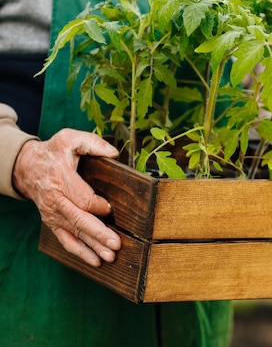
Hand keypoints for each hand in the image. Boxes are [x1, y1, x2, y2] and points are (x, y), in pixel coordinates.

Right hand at [13, 128, 120, 266]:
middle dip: (98, 233)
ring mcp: (53, 214)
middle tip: (116, 244)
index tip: (111, 209)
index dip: (98, 205)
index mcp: (60, 179)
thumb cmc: (54, 152)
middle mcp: (55, 200)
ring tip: (110, 257)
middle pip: (78, 220)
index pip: (81, 198)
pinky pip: (66, 241)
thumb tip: (114, 153)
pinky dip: (80, 252)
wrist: (27, 167)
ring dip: (93, 246)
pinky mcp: (53, 223)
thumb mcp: (69, 139)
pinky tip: (96, 262)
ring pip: (75, 233)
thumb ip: (92, 143)